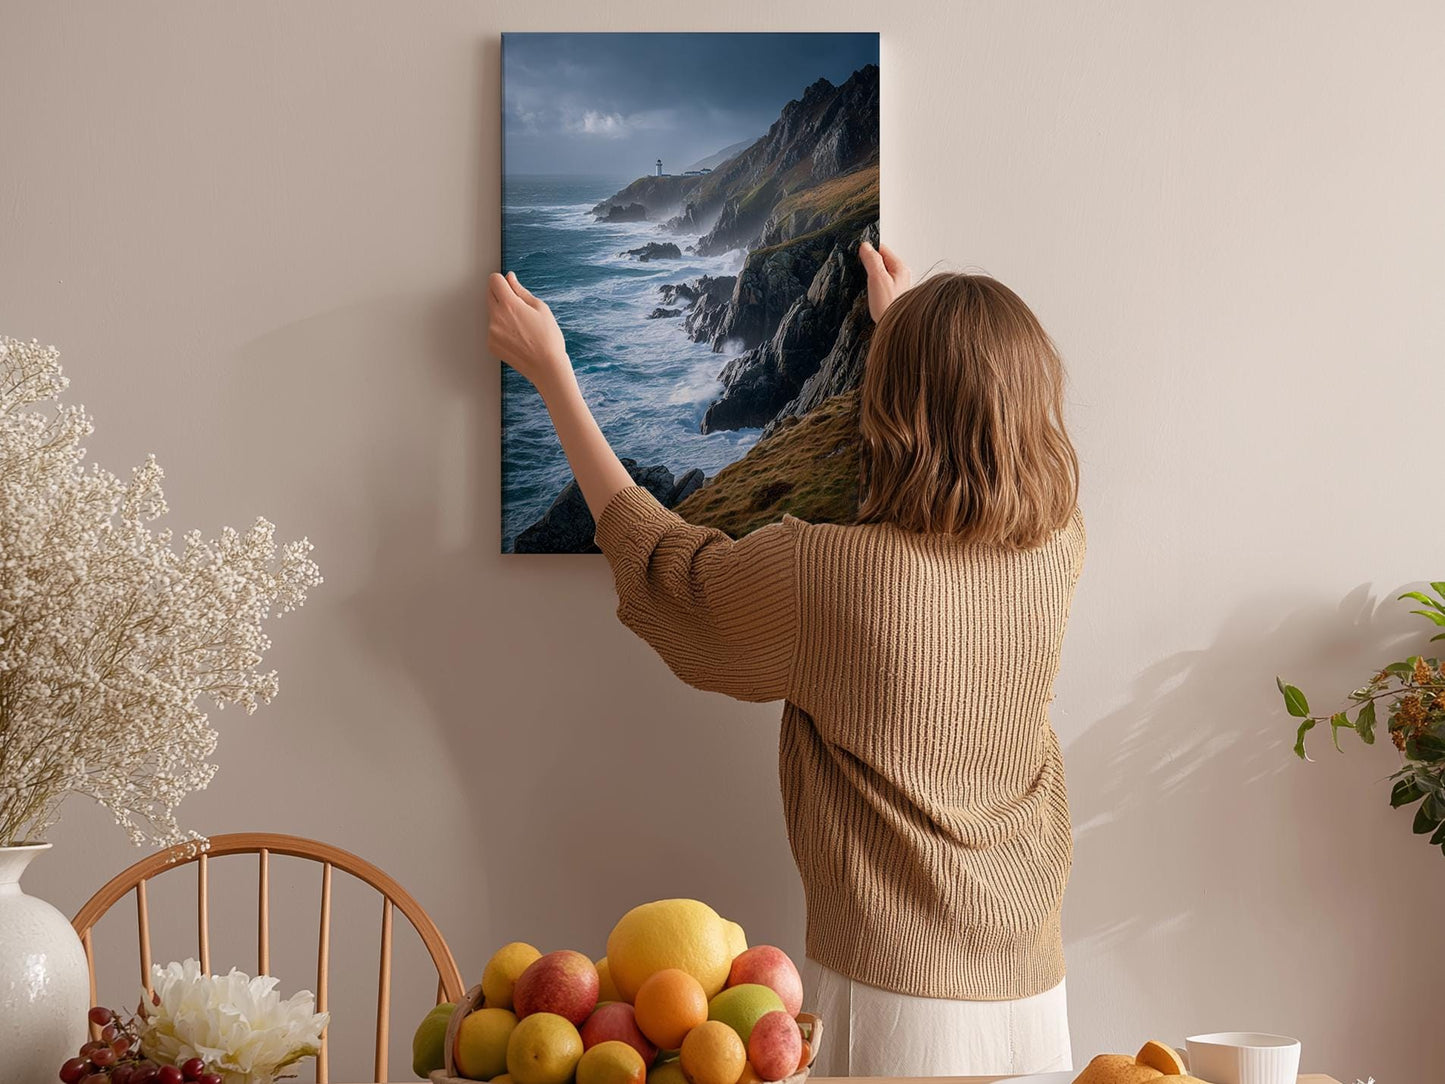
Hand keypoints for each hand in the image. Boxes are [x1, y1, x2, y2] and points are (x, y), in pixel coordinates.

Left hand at [487, 271, 571, 391]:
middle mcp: (496, 317)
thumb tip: (510, 278)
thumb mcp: (540, 308)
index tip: (509, 285)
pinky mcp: (491, 344)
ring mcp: (491, 332)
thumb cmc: (548, 338)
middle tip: (518, 306)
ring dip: (501, 313)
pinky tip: (517, 337)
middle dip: (501, 294)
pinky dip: (501, 329)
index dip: (502, 280)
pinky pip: (493, 329)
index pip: (494, 280)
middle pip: (489, 294)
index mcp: (509, 305)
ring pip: (492, 313)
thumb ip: (520, 291)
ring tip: (521, 326)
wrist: (546, 367)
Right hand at [858, 240, 911, 321]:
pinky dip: (873, 286)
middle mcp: (901, 275)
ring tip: (864, 283)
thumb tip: (865, 246)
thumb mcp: (877, 279)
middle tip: (859, 270)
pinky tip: (869, 293)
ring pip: (880, 273)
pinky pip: (880, 284)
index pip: (882, 249)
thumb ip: (872, 260)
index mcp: (900, 268)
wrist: (895, 330)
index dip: (868, 250)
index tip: (858, 255)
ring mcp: (897, 286)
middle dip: (868, 263)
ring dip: (870, 275)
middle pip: (881, 260)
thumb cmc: (888, 307)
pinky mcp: (891, 295)